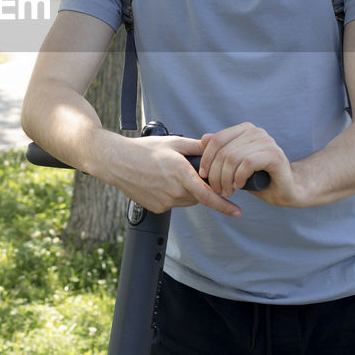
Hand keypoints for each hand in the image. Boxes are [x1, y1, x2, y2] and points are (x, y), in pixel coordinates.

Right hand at [105, 133, 242, 216]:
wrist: (117, 162)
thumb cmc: (144, 149)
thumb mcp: (173, 142)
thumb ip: (197, 146)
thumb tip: (215, 146)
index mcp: (180, 174)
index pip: (208, 195)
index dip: (224, 205)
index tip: (237, 212)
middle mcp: (173, 191)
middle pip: (198, 196)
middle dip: (200, 187)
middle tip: (188, 171)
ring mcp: (164, 202)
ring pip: (187, 200)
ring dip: (187, 191)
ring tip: (171, 174)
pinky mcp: (157, 208)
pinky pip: (174, 203)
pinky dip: (174, 195)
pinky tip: (161, 181)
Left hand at [199, 123, 300, 207]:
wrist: (286, 190)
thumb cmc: (259, 178)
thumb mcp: (234, 165)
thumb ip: (221, 151)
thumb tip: (203, 138)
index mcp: (245, 130)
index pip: (217, 139)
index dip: (206, 158)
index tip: (203, 175)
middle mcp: (256, 131)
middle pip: (223, 151)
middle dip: (215, 173)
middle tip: (217, 190)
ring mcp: (267, 141)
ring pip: (233, 158)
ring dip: (226, 178)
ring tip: (227, 191)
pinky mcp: (275, 155)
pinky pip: (247, 164)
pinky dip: (239, 177)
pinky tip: (239, 185)